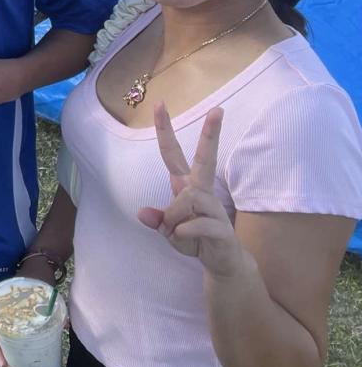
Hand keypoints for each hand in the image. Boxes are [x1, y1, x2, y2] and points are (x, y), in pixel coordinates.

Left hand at [137, 104, 245, 276]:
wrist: (222, 262)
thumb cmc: (194, 238)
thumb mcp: (168, 229)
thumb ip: (157, 220)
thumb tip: (143, 213)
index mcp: (185, 185)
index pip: (172, 153)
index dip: (166, 130)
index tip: (160, 104)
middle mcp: (201, 191)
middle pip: (205, 159)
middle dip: (211, 135)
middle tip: (218, 109)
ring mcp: (214, 207)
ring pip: (188, 199)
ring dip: (174, 218)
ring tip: (177, 232)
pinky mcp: (222, 227)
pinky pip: (195, 225)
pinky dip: (183, 234)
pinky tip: (186, 239)